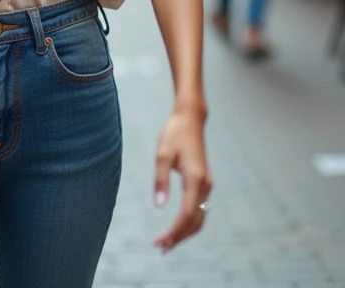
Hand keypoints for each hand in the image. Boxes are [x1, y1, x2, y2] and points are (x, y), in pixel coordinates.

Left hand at [152, 108, 212, 253]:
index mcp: (195, 179)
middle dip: (179, 237)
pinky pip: (200, 209)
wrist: (190, 118)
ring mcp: (207, 184)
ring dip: (185, 232)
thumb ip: (160, 180)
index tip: (160, 242)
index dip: (174, 232)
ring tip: (166, 242)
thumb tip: (159, 206)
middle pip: (195, 222)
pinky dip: (189, 222)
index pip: (187, 215)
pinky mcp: (204, 182)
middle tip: (160, 248)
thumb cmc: (174, 133)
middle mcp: (205, 185)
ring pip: (200, 217)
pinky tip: (177, 227)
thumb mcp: (162, 153)